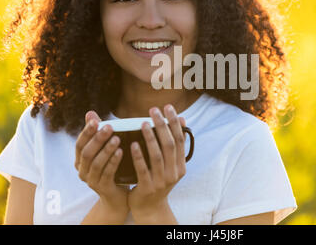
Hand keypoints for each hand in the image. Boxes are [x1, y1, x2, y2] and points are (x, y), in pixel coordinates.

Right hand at [75, 111, 128, 212]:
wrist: (118, 196)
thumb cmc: (111, 168)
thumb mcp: (104, 149)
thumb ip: (97, 132)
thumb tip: (90, 112)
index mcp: (80, 160)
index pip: (79, 144)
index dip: (86, 132)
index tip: (95, 120)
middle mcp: (82, 171)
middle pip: (87, 153)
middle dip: (97, 139)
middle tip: (110, 127)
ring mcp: (91, 181)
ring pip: (96, 163)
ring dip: (106, 149)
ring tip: (117, 138)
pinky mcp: (102, 188)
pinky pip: (107, 173)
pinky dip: (113, 161)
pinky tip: (121, 152)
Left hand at [127, 104, 186, 218]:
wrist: (149, 207)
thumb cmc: (158, 180)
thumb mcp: (170, 165)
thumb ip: (175, 146)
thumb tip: (182, 120)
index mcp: (181, 165)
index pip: (180, 140)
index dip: (175, 123)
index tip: (169, 108)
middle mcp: (174, 173)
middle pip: (170, 145)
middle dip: (162, 125)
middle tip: (154, 110)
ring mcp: (162, 181)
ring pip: (157, 156)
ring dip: (150, 138)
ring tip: (143, 123)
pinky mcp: (148, 187)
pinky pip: (143, 169)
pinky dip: (139, 156)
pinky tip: (133, 144)